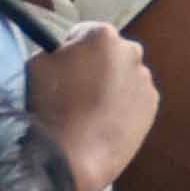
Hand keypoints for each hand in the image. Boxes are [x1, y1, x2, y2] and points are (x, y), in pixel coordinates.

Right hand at [25, 24, 157, 190]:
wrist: (70, 156)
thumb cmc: (48, 106)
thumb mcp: (37, 64)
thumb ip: (57, 52)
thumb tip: (65, 55)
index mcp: (102, 35)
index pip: (83, 34)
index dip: (69, 52)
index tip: (61, 70)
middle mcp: (131, 52)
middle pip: (110, 54)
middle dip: (96, 66)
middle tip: (76, 91)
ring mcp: (144, 81)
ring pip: (124, 77)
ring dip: (112, 86)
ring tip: (91, 111)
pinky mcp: (151, 107)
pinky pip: (134, 99)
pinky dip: (123, 106)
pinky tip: (104, 123)